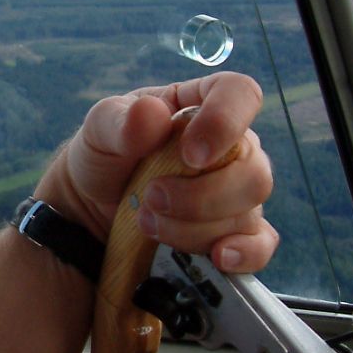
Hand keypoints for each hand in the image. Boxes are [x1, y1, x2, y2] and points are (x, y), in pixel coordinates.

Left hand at [35, 73, 277, 273]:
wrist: (93, 204)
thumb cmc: (105, 153)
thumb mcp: (99, 129)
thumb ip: (120, 121)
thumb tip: (151, 113)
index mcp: (201, 103)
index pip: (240, 94)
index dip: (225, 122)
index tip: (190, 154)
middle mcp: (231, 146)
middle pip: (253, 170)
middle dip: (200, 196)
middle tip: (151, 197)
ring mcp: (237, 190)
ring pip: (246, 212)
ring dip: (193, 227)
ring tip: (147, 222)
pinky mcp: (235, 231)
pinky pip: (259, 245)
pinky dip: (241, 254)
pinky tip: (216, 258)